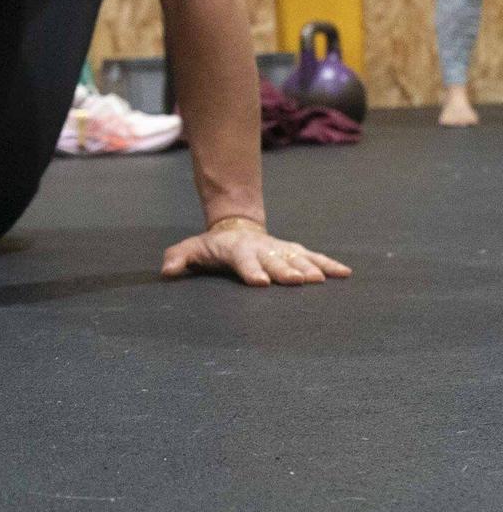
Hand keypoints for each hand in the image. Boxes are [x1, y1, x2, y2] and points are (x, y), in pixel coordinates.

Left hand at [161, 220, 350, 286]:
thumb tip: (166, 270)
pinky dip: (329, 265)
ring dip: (310, 268)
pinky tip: (346, 274)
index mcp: (238, 250)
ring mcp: (281, 249)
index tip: (260, 282)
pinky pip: (314, 257)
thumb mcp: (192, 249)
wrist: (236, 228)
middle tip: (298, 281)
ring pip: (298, 258)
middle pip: (275, 261)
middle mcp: (262, 249)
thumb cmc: (213, 247)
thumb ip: (179, 258)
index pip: (243, 261)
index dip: (251, 271)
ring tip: (322, 279)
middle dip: (286, 270)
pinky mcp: (295, 252)